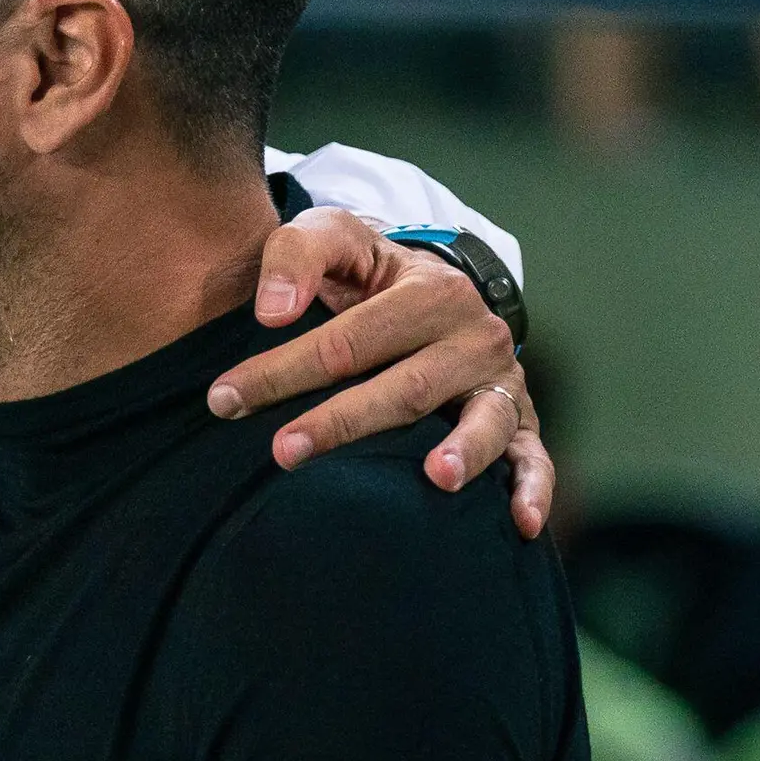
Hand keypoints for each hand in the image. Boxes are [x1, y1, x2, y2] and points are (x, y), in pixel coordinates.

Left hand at [207, 211, 549, 527]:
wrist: (434, 289)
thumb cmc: (369, 272)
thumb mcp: (333, 237)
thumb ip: (295, 256)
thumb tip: (271, 313)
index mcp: (429, 290)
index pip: (348, 340)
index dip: (282, 371)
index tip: (224, 400)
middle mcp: (474, 334)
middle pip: (407, 386)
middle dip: (343, 421)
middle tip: (283, 452)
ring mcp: (500, 380)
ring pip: (482, 420)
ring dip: (464, 451)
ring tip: (436, 478)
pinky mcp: (520, 418)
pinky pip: (534, 456)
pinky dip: (533, 487)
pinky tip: (519, 523)